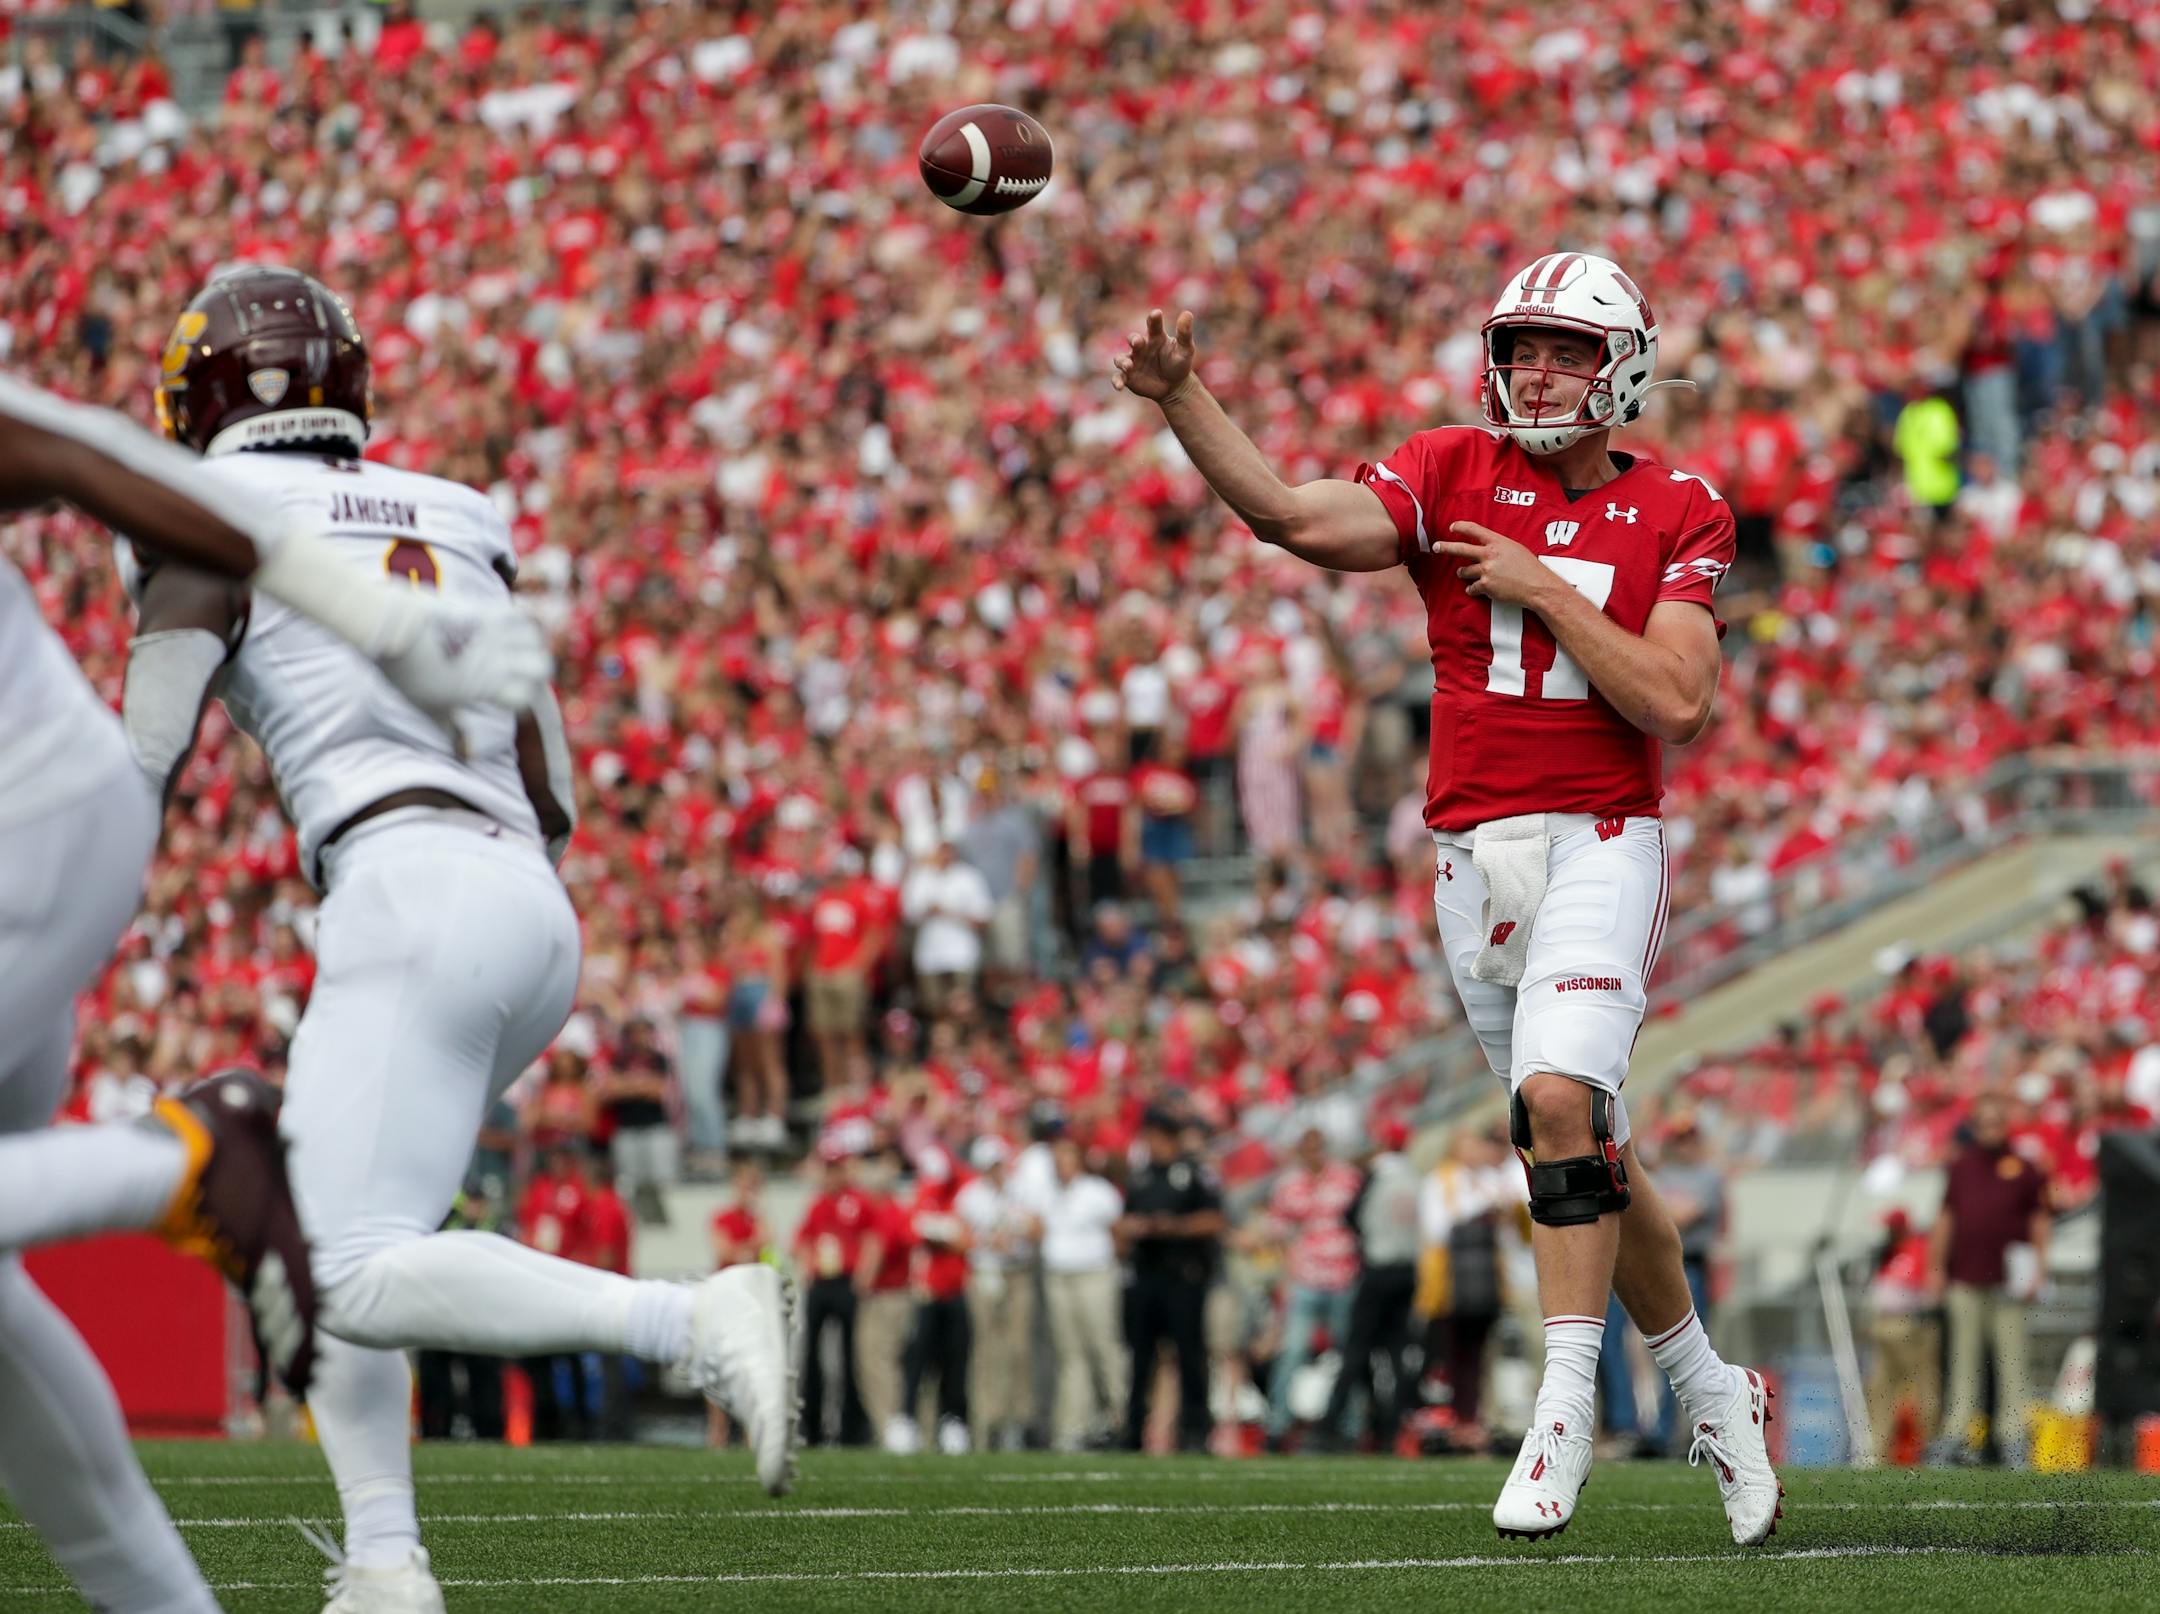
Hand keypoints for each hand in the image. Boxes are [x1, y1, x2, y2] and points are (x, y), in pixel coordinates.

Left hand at [374, 593, 553, 747]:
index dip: (522, 702)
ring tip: (518, 649)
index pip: (527, 698)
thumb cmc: (409, 675)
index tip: (510, 702)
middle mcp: (498, 660)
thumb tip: (467, 758)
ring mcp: (494, 633)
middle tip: (521, 674)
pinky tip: (512, 625)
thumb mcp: (429, 709)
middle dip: (536, 673)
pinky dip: (523, 619)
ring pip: (536, 638)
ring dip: (532, 646)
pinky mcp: (484, 611)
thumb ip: (452, 732)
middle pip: (543, 667)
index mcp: (487, 687)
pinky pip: (520, 613)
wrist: (393, 631)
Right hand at [1112, 308, 1197, 404]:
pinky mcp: (1128, 377)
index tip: (1156, 314)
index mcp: (1155, 337)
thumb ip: (1185, 333)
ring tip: (1128, 366)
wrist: (1175, 386)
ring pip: (1121, 358)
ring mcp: (1133, 362)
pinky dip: (1117, 381)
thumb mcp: (1186, 349)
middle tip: (1137, 342)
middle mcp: (1141, 347)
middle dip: (1134, 340)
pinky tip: (1119, 386)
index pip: (1153, 324)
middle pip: (1133, 340)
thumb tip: (1187, 313)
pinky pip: (1118, 377)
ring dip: (1122, 361)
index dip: (1154, 319)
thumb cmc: (1179, 364)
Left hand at [1434, 520, 1554, 606]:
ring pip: (1464, 571)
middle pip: (1460, 549)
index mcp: (1497, 542)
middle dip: (1445, 547)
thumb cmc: (1530, 567)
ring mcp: (1486, 571)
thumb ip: (1499, 547)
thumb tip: (1487, 548)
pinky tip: (1478, 590)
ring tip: (1462, 573)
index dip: (1461, 527)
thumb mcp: (1515, 548)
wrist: (1537, 586)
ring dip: (1462, 573)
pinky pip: (1472, 588)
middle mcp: (1489, 555)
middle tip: (1436, 547)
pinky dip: (1474, 589)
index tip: (1452, 527)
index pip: (1474, 530)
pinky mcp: (1485, 586)